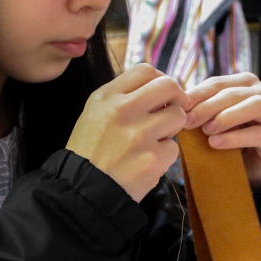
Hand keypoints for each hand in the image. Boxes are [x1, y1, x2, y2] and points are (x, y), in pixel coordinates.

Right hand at [66, 64, 187, 201]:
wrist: (83, 190)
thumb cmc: (90, 152)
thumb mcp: (95, 113)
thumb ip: (122, 97)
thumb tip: (158, 89)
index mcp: (107, 97)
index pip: (145, 70)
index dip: (160, 79)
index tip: (163, 93)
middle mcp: (123, 110)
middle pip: (168, 86)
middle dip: (176, 98)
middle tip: (173, 110)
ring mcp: (140, 134)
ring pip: (177, 117)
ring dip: (171, 128)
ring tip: (152, 141)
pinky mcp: (153, 158)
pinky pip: (173, 148)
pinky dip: (163, 156)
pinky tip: (146, 163)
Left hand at [184, 73, 260, 186]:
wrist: (251, 167)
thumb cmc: (229, 138)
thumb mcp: (213, 120)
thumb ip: (201, 109)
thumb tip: (177, 105)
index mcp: (245, 83)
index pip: (218, 82)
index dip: (197, 93)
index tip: (180, 107)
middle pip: (234, 92)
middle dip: (208, 106)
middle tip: (189, 121)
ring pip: (254, 105)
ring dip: (226, 116)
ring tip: (207, 130)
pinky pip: (258, 133)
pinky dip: (235, 137)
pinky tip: (216, 143)